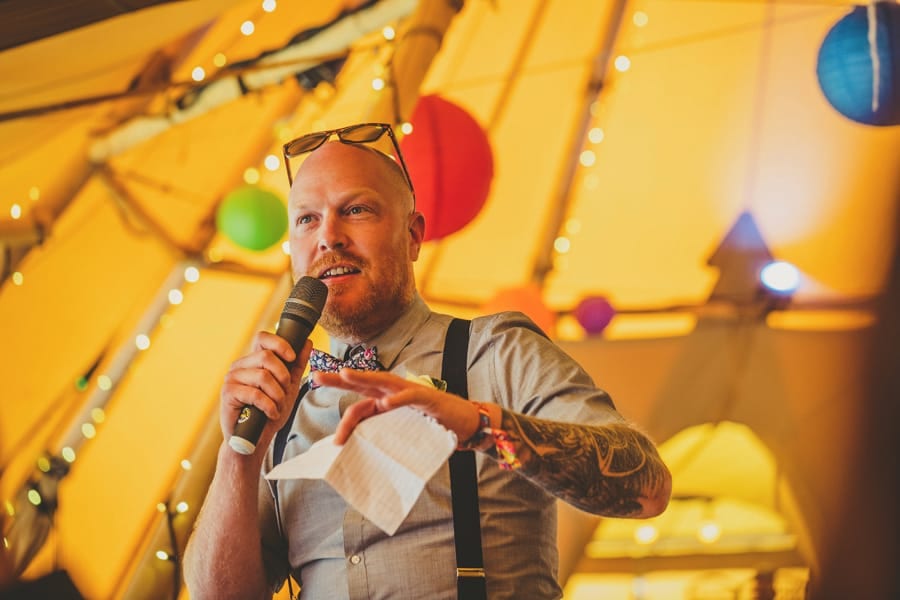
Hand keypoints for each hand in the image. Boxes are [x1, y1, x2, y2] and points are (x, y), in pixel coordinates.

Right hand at [219, 331, 311, 449]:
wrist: (254, 439)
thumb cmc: (269, 412)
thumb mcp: (289, 387)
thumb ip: (297, 365)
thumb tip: (307, 342)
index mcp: (253, 360)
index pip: (262, 338)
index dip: (279, 344)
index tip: (291, 357)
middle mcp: (240, 365)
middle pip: (266, 357)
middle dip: (283, 376)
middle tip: (285, 392)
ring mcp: (232, 378)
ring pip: (262, 376)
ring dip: (277, 394)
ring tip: (277, 406)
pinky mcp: (228, 393)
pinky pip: (254, 393)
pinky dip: (269, 405)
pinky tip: (271, 413)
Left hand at [312, 369, 493, 444]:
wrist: (466, 423)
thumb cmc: (433, 426)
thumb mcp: (402, 431)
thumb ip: (382, 433)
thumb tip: (358, 449)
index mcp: (387, 400)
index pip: (359, 400)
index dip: (342, 409)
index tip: (328, 424)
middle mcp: (395, 392)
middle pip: (364, 383)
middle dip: (340, 378)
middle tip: (317, 377)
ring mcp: (411, 392)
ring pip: (383, 382)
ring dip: (363, 378)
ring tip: (345, 375)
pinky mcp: (427, 398)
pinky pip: (409, 396)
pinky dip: (397, 399)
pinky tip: (385, 403)